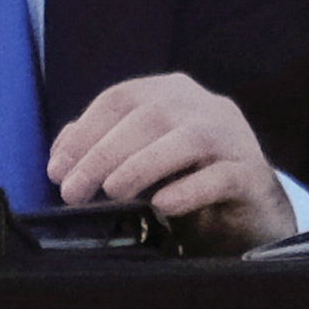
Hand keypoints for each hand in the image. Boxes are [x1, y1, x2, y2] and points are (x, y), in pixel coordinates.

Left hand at [48, 73, 294, 253]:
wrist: (250, 215)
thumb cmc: (188, 183)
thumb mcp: (141, 161)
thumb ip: (105, 148)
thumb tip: (61, 155)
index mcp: (174, 93)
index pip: (121, 98)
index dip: (84, 132)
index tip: (57, 170)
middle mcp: (205, 107)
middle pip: (150, 116)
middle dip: (103, 154)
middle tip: (73, 191)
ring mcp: (233, 138)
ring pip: (187, 140)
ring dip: (141, 166)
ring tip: (112, 192)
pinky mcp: (251, 174)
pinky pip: (219, 177)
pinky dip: (188, 189)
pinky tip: (162, 206)